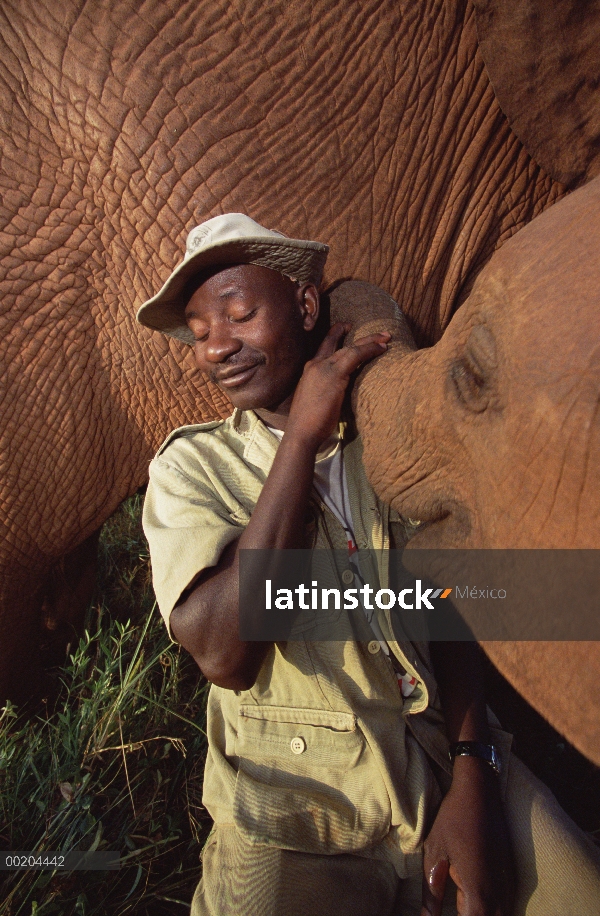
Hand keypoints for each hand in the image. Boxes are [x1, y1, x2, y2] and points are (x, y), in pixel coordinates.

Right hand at [285, 322, 389, 447]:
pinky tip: (382, 348)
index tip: (348, 328)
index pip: (324, 346)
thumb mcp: (316, 400)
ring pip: (351, 347)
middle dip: (358, 335)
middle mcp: (315, 364)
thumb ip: (326, 389)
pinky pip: (355, 355)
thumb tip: (340, 390)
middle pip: (337, 341)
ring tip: (386, 337)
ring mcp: (324, 368)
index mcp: (309, 370)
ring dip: (370, 341)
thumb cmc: (309, 423)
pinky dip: (370, 350)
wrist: (301, 433)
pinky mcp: (334, 375)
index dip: (336, 335)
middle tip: (378, 332)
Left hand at [421, 758, 514, 915]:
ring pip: (500, 915)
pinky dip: (489, 908)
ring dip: (479, 912)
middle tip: (453, 908)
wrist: (480, 790)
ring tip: (458, 904)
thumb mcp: (435, 854)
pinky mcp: (510, 876)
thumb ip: (431, 894)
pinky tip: (469, 899)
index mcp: (479, 892)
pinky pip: (504, 905)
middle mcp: (500, 894)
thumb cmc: (454, 819)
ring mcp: (508, 885)